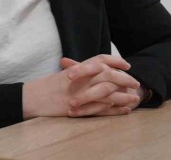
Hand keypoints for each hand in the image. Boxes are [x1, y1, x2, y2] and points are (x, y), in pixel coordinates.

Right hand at [22, 55, 140, 118]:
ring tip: (135, 98)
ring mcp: (83, 93)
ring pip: (110, 92)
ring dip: (124, 95)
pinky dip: (116, 109)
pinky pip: (103, 108)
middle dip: (125, 79)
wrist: (35, 98)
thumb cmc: (46, 86)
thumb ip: (77, 70)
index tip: (127, 65)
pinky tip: (125, 110)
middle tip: (135, 82)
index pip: (101, 60)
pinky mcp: (82, 108)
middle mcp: (82, 79)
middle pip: (110, 75)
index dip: (116, 61)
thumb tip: (91, 68)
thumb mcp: (62, 74)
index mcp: (79, 68)